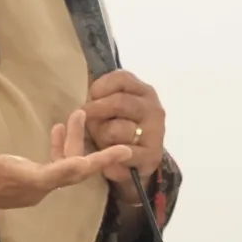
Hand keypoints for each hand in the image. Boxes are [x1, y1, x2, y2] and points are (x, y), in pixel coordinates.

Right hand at [0, 87, 133, 241]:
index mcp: (22, 178)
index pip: (65, 171)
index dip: (96, 160)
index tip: (122, 151)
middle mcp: (35, 188)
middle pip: (75, 169)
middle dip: (90, 146)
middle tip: (98, 122)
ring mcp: (36, 190)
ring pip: (68, 169)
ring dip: (75, 144)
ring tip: (76, 116)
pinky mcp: (33, 187)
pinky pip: (59, 171)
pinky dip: (64, 152)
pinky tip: (60, 131)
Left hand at [84, 70, 165, 188]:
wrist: (137, 162)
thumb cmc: (119, 129)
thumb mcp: (112, 107)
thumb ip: (102, 97)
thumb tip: (86, 98)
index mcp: (144, 92)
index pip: (121, 79)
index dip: (100, 87)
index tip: (91, 97)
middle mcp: (153, 109)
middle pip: (118, 102)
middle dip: (96, 111)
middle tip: (87, 120)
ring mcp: (155, 132)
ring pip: (115, 130)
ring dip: (101, 136)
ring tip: (103, 141)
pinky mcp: (151, 154)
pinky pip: (120, 152)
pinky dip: (110, 155)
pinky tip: (111, 156)